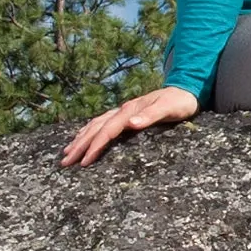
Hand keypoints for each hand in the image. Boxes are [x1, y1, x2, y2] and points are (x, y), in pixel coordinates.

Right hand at [59, 85, 199, 166]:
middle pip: (96, 128)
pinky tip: (82, 136)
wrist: (186, 89)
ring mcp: (122, 111)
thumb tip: (131, 123)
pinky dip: (88, 131)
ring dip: (80, 138)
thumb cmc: (180, 102)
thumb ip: (151, 115)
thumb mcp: (170, 108)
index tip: (84, 162)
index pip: (107, 131)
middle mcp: (123, 110)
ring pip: (95, 125)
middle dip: (79, 145)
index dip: (95, 146)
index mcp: (130, 110)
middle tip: (65, 161)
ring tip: (66, 152)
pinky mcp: (125, 113)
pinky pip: (100, 122)